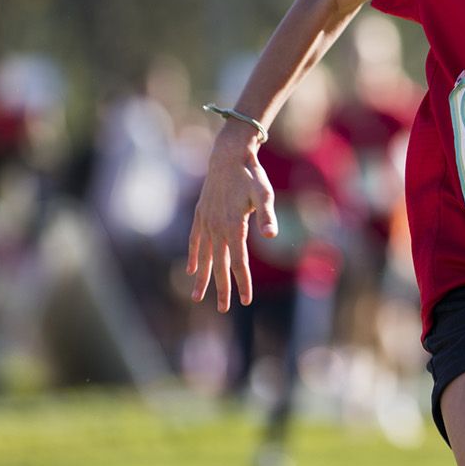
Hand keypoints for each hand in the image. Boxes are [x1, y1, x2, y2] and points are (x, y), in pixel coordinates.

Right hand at [186, 127, 278, 311]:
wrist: (228, 156)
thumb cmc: (251, 175)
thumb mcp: (264, 194)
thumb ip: (267, 216)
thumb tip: (271, 236)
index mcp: (233, 227)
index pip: (239, 263)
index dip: (243, 283)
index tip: (245, 301)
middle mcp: (217, 229)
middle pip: (220, 265)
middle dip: (222, 288)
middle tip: (223, 309)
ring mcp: (206, 223)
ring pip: (205, 257)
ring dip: (203, 278)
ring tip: (197, 298)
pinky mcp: (200, 215)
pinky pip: (195, 241)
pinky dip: (194, 256)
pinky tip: (192, 269)